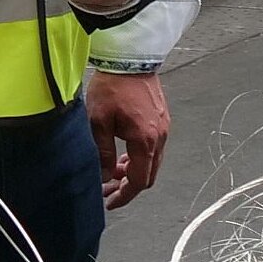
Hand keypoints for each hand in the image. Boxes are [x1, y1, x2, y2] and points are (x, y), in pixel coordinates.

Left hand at [86, 69, 169, 208]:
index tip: (110, 202)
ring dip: (133, 170)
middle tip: (107, 188)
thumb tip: (106, 177)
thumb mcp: (99, 123)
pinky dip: (139, 156)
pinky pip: (153, 147)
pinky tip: (123, 151)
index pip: (139, 180)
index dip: (124, 196)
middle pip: (148, 175)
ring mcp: (163, 128)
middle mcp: (160, 137)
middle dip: (128, 186)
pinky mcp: (162, 119)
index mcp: (145, 141)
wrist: (130, 59)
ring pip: (152, 161)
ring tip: (112, 168)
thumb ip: (104, 154)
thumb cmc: (113, 88)